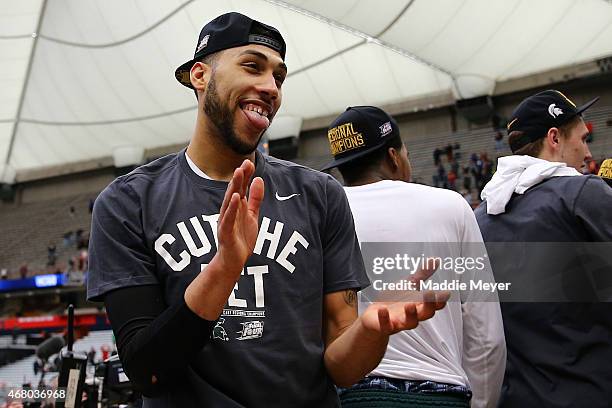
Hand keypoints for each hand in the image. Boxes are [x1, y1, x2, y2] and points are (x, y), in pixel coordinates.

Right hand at [215, 159, 263, 275]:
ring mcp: (226, 221)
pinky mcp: (225, 232)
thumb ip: (255, 199)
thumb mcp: (252, 215)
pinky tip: (236, 198)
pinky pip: (228, 218)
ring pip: (229, 201)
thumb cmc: (241, 238)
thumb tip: (259, 179)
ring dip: (234, 187)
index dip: (245, 176)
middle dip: (239, 177)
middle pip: (234, 191)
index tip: (249, 162)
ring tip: (239, 174)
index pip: (241, 187)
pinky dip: (232, 208)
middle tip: (244, 163)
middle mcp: (230, 211)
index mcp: (237, 207)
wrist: (233, 261)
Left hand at [362, 258, 448, 334]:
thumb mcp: (409, 284)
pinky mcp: (384, 325)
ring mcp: (398, 321)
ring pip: (409, 322)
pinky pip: (385, 324)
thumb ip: (422, 274)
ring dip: (410, 314)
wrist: (375, 317)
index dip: (440, 299)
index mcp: (419, 304)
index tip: (446, 292)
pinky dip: (384, 318)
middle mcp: (412, 314)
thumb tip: (435, 260)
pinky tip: (383, 309)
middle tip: (430, 293)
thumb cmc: (394, 301)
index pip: (434, 304)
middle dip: (429, 305)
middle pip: (425, 313)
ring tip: (409, 304)